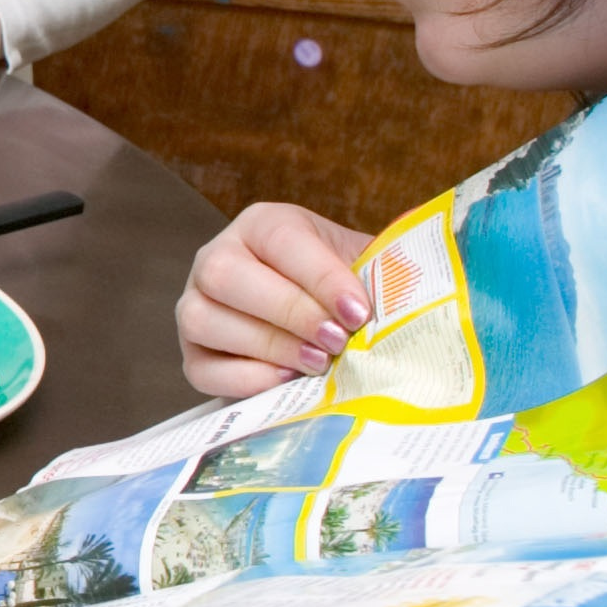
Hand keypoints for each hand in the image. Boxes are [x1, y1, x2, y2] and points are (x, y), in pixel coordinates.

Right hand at [178, 203, 373, 397]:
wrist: (328, 324)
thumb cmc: (347, 293)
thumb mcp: (366, 267)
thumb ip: (386, 272)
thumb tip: (414, 288)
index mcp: (262, 226)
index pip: (280, 240)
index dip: (319, 277)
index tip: (359, 313)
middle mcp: (216, 258)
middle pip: (225, 276)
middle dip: (288, 312)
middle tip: (337, 341)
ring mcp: (194, 306)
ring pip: (203, 320)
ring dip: (267, 346)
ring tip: (318, 363)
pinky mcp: (192, 355)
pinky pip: (200, 369)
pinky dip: (244, 379)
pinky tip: (288, 380)